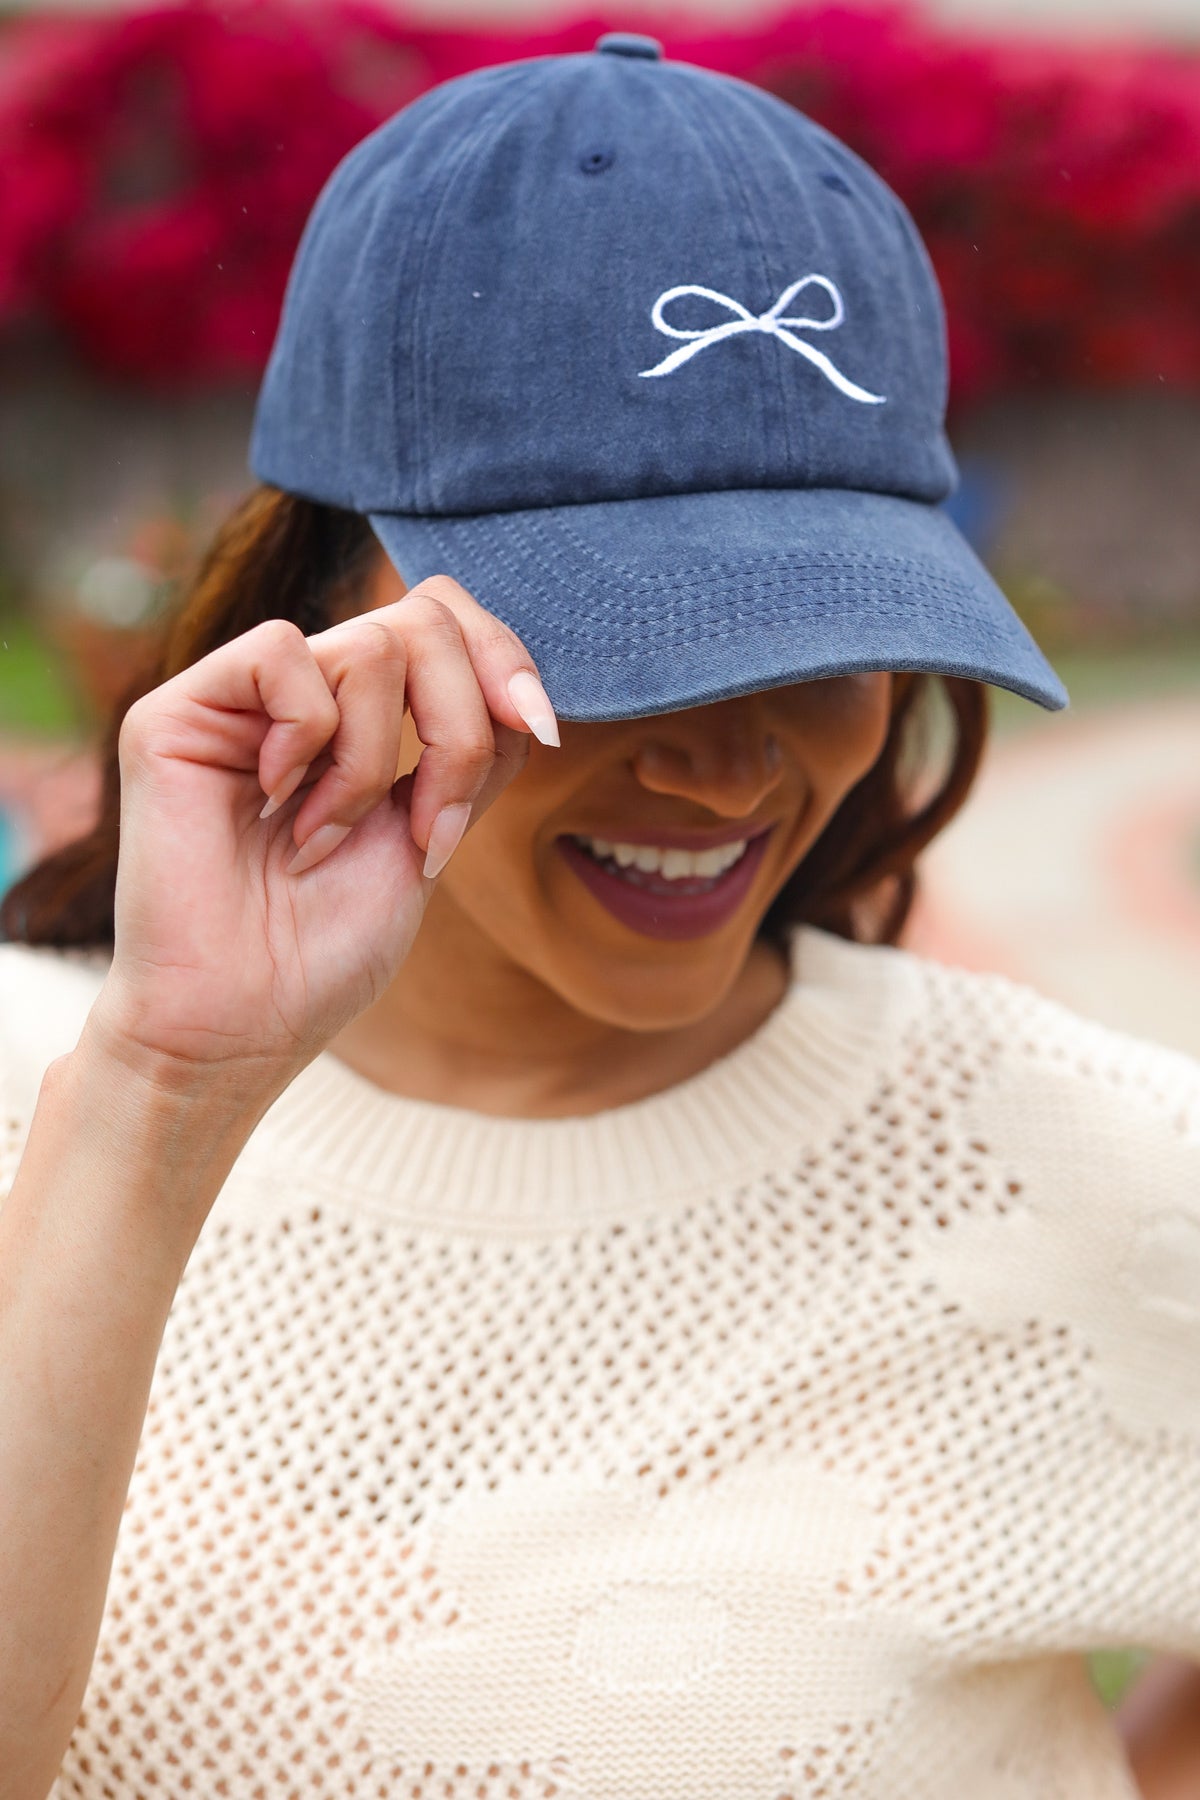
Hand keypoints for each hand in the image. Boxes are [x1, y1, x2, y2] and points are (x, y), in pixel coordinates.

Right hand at [85, 575, 556, 1093]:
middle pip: (424, 616)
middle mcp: (302, 693)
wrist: (241, 1025)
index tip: (540, 731)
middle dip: (462, 725)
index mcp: (361, 716)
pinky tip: (278, 807)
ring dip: (379, 763)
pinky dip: (310, 739)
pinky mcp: (178, 711)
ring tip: (331, 839)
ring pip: (369, 646)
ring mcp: (240, 699)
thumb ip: (469, 751)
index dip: (505, 658)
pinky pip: (281, 654)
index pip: (445, 618)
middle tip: (432, 826)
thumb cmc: (324, 952)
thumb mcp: (430, 835)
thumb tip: (523, 690)